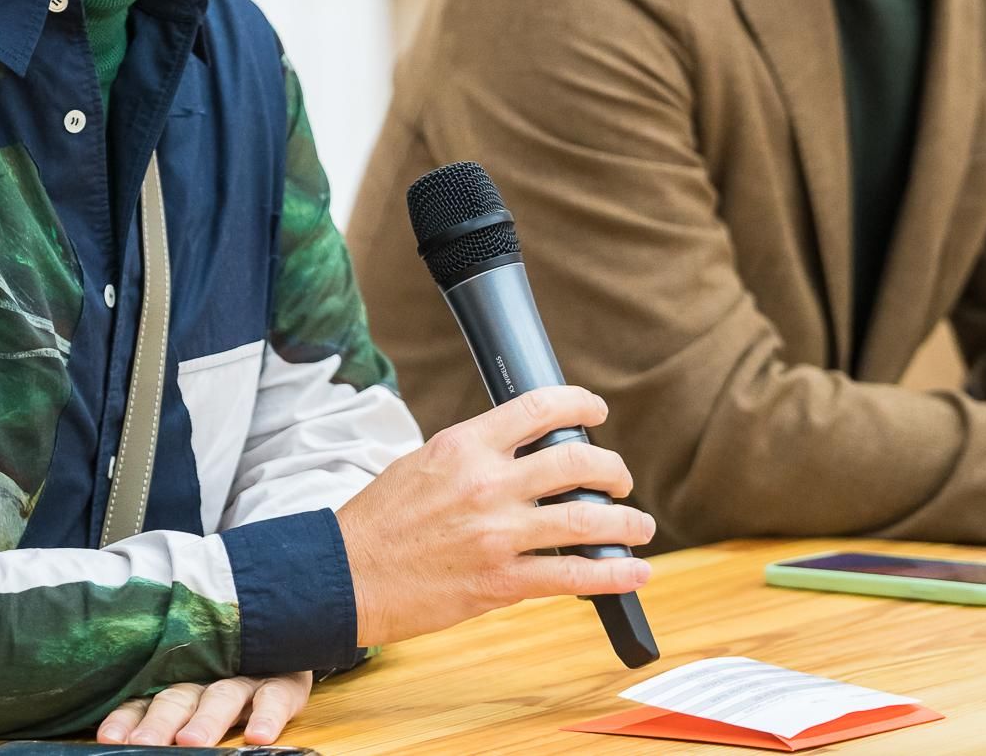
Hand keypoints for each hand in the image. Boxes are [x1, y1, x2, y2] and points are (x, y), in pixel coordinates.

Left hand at [96, 671, 311, 747]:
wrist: (284, 644)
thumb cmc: (231, 680)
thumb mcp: (194, 699)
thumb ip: (162, 713)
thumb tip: (123, 740)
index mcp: (180, 684)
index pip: (146, 702)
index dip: (127, 719)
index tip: (109, 738)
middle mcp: (207, 678)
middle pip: (178, 698)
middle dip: (160, 722)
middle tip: (144, 743)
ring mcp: (245, 678)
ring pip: (221, 696)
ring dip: (206, 720)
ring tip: (191, 742)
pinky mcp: (284, 682)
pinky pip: (274, 696)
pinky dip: (267, 714)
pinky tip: (258, 734)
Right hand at [336, 385, 654, 647]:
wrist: (346, 575)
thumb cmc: (380, 521)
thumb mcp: (422, 463)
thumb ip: (473, 455)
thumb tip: (521, 454)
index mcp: (463, 446)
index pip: (538, 409)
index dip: (579, 404)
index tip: (595, 410)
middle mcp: (487, 485)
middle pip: (576, 462)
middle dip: (612, 468)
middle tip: (620, 479)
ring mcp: (497, 535)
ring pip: (586, 520)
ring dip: (626, 522)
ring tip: (639, 526)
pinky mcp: (500, 582)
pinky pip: (574, 577)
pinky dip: (614, 574)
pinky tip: (633, 571)